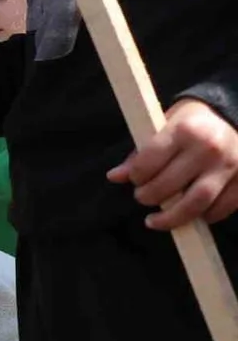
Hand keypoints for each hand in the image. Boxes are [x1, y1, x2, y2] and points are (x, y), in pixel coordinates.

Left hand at [107, 99, 237, 229]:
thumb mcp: (167, 124)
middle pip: (168, 188)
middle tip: (143, 197)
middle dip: (148, 198)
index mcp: (184, 130)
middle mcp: (208, 149)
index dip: (136, 176)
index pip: (147, 164)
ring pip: (195, 205)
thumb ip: (142, 152)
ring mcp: (230, 167)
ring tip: (157, 220)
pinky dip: (203, 216)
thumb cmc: (197, 120)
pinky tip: (191, 214)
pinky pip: (220, 209)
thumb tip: (115, 176)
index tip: (136, 179)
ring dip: (171, 219)